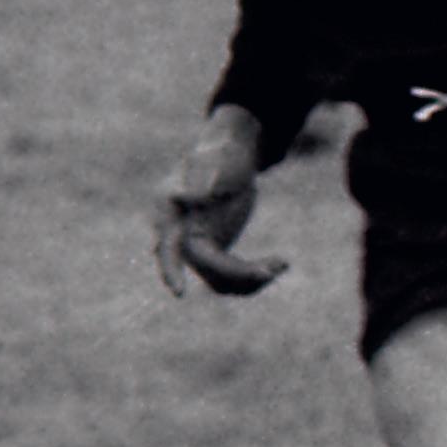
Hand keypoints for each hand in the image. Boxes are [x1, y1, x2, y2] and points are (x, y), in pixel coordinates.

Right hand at [154, 104, 286, 295]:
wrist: (231, 157)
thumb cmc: (223, 153)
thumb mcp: (217, 162)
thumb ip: (203, 178)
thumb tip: (188, 197)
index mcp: (169, 210)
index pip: (166, 247)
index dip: (169, 270)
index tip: (179, 293)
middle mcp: (178, 233)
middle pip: (202, 267)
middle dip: (236, 274)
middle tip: (271, 271)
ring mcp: (195, 246)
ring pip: (219, 279)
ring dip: (250, 278)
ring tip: (281, 263)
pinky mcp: (213, 253)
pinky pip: (230, 277)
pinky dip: (254, 275)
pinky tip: (279, 264)